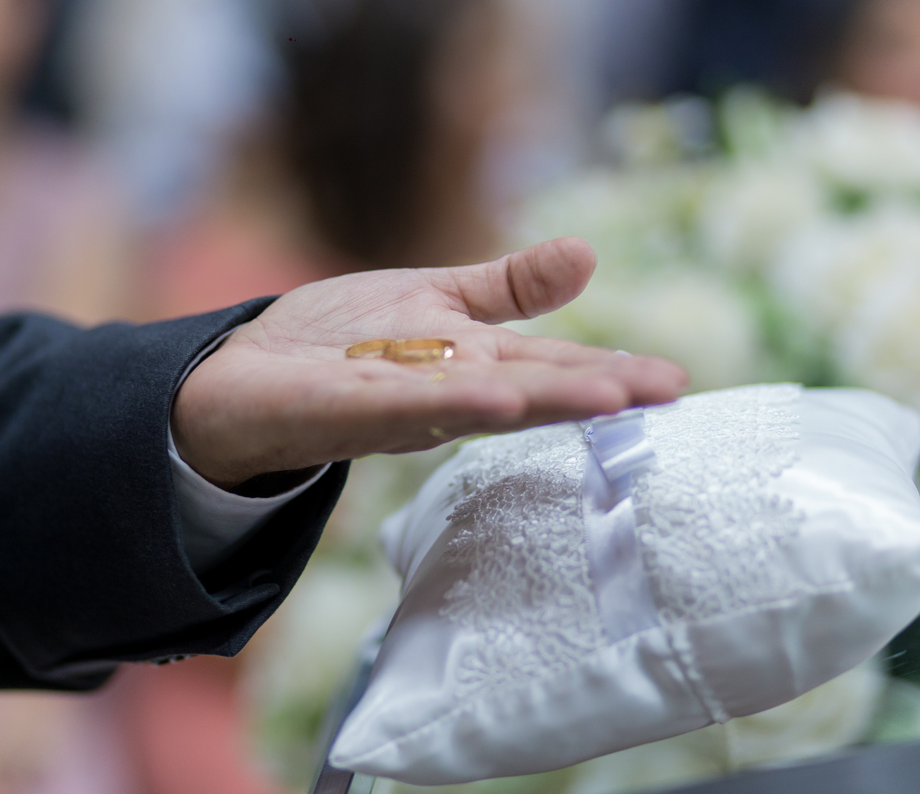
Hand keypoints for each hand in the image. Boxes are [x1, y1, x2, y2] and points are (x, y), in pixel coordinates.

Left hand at [174, 238, 687, 487]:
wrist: (246, 375)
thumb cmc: (345, 342)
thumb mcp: (439, 299)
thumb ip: (511, 288)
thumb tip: (589, 253)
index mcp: (475, 362)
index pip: (553, 364)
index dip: (611, 371)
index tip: (674, 380)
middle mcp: (448, 391)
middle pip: (530, 389)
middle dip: (595, 391)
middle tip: (663, 394)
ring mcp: (399, 406)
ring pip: (479, 404)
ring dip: (541, 402)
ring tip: (604, 398)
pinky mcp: (345, 413)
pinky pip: (403, 409)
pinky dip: (452, 403)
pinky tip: (498, 396)